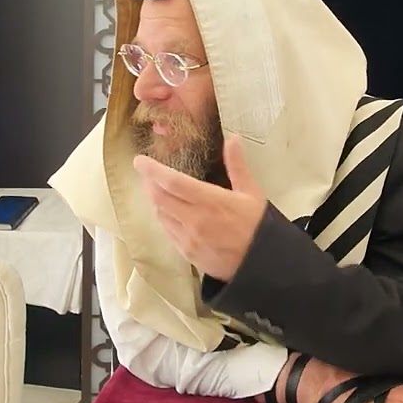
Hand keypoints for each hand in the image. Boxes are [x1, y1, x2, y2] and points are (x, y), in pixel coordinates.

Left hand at [133, 135, 266, 281]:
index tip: (140, 161)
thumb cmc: (258, 226)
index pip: (173, 182)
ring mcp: (189, 239)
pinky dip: (164, 218)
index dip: (153, 170)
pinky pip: (168, 232)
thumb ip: (237, 165)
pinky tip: (169, 212)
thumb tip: (233, 139)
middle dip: (149, 184)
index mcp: (211, 201)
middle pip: (159, 199)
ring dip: (155, 201)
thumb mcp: (251, 192)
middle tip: (147, 174)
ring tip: (156, 190)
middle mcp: (195, 220)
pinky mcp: (187, 254)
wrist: (262, 264)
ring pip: (161, 216)